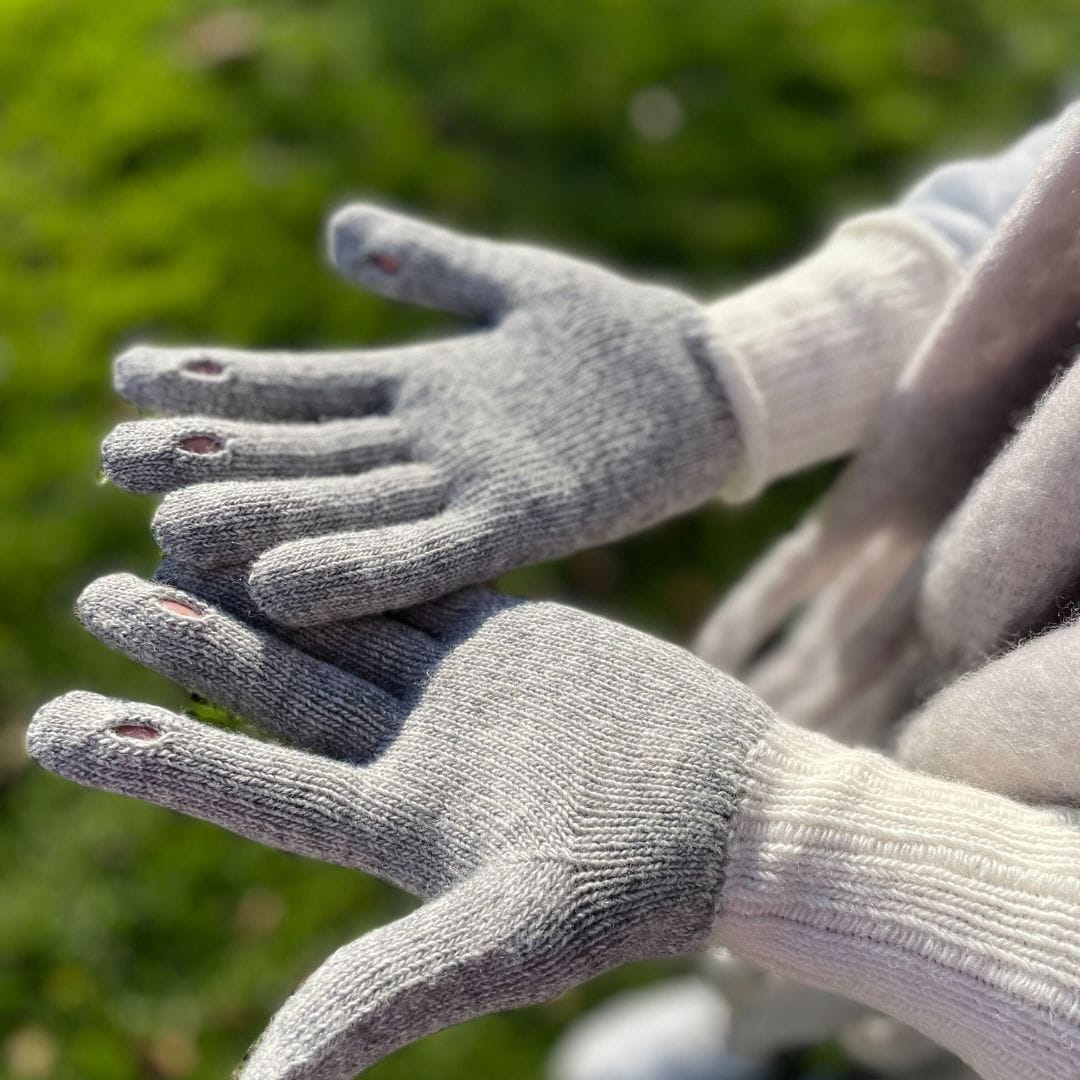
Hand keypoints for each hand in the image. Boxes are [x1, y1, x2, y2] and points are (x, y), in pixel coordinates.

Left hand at [28, 573, 770, 1078]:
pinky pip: (424, 581)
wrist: (739, 809)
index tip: (57, 724)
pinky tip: (307, 511)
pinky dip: (367, 549)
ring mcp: (459, 691)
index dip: (157, 758)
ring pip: (345, 625)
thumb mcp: (514, 938)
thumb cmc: (642, 881)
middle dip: (193, 646)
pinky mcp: (510, 639)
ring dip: (267, 584)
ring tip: (179, 531)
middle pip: (286, 692)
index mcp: (401, 824)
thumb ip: (393, 993)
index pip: (257, 785)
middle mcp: (415, 753)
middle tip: (100, 594)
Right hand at [101, 205, 738, 624]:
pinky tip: (283, 587)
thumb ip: (427, 262)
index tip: (136, 374)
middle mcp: (433, 451)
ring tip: (168, 525)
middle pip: (309, 452)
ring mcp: (475, 489)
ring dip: (265, 517)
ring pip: (350, 506)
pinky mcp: (530, 523)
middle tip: (114, 457)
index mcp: (424, 392)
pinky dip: (358, 570)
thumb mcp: (515, 282)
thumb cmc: (615, 335)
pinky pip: (429, 554)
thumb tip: (334, 231)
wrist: (714, 389)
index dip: (222, 383)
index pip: (304, 388)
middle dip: (217, 454)